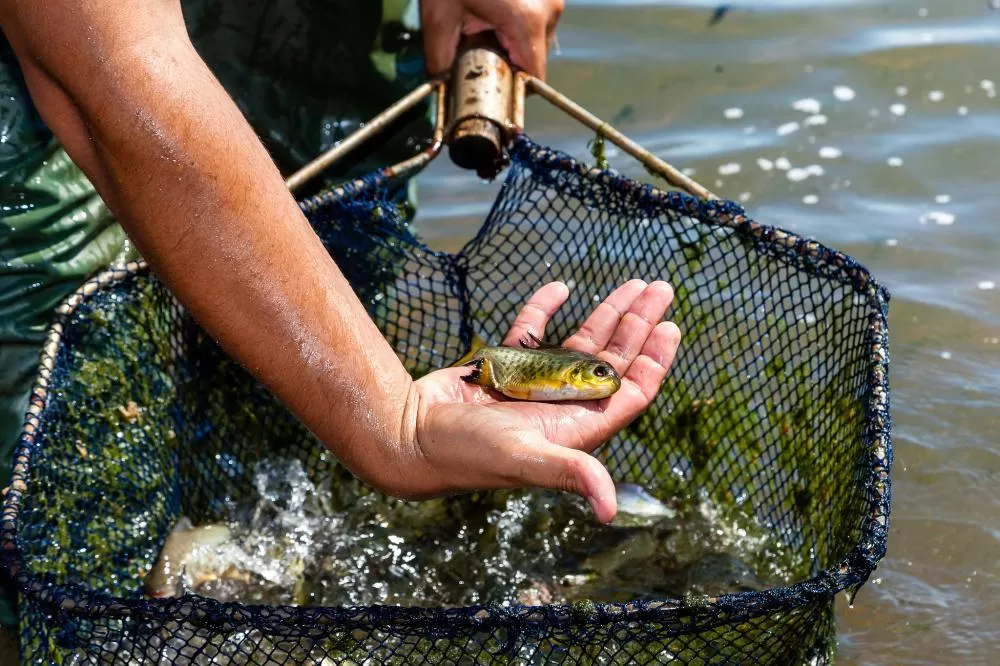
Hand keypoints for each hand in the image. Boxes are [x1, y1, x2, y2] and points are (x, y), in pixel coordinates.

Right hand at [389, 279, 680, 522]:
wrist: (410, 438)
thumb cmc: (466, 455)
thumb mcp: (524, 459)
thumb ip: (569, 473)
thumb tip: (609, 510)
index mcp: (576, 427)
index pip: (629, 390)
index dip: (654, 361)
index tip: (670, 326)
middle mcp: (561, 404)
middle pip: (613, 359)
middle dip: (638, 325)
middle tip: (660, 289)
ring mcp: (534, 384)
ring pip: (581, 342)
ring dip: (607, 313)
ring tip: (632, 283)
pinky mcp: (505, 367)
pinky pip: (532, 332)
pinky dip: (546, 309)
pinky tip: (562, 288)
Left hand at [420, 0, 564, 78]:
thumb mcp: (439, 16)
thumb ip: (441, 61)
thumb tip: (442, 89)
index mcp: (527, 22)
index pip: (533, 79)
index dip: (512, 91)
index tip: (490, 91)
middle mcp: (550, 11)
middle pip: (536, 60)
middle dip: (508, 63)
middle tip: (477, 54)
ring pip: (537, 40)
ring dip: (512, 43)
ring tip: (482, 26)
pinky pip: (537, 20)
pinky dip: (516, 25)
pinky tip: (493, 11)